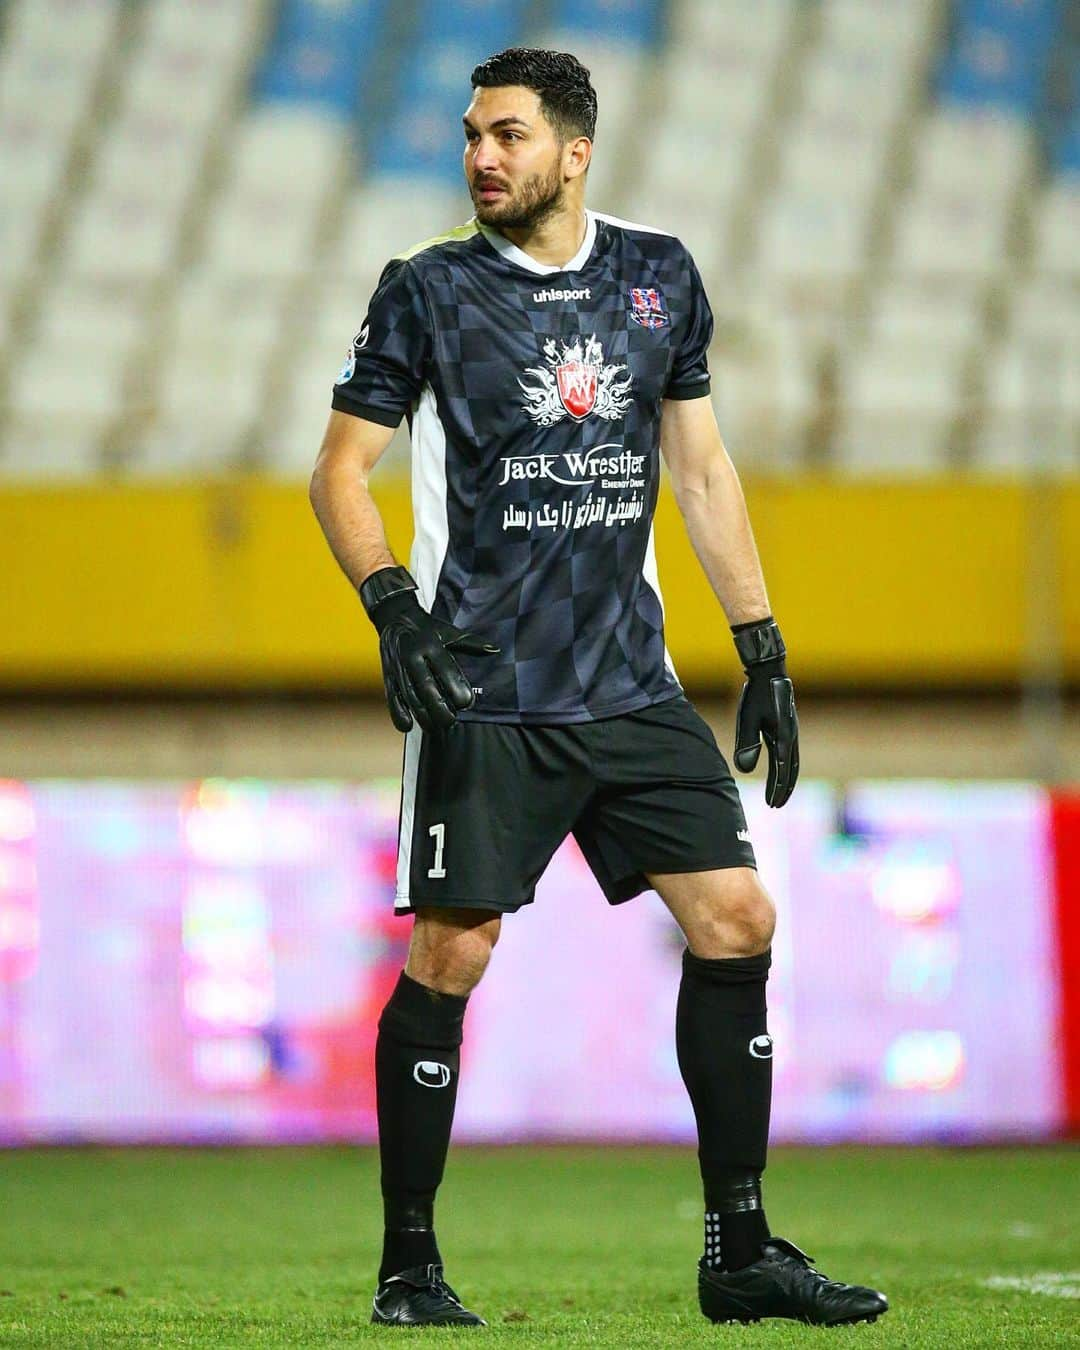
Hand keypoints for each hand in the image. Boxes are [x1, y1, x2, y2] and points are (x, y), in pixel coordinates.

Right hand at [361, 566, 498, 732]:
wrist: (395, 618)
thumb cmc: (429, 629)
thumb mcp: (450, 632)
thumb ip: (471, 643)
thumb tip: (495, 650)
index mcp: (431, 644)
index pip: (445, 668)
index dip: (455, 687)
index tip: (467, 703)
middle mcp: (413, 656)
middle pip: (426, 687)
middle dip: (439, 708)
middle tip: (451, 721)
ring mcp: (398, 667)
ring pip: (410, 696)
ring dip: (422, 715)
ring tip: (435, 728)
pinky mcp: (388, 676)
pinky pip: (392, 697)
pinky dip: (398, 713)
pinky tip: (408, 726)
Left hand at [731, 617, 799, 807]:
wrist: (769, 673)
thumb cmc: (756, 696)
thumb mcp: (747, 719)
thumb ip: (747, 744)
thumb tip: (744, 769)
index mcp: (783, 738)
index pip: (781, 772)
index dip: (776, 790)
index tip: (771, 805)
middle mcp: (791, 737)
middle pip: (791, 771)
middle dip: (784, 789)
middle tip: (776, 805)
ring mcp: (792, 732)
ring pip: (794, 763)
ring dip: (787, 779)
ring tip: (779, 793)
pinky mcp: (789, 727)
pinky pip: (792, 753)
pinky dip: (788, 767)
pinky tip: (781, 770)